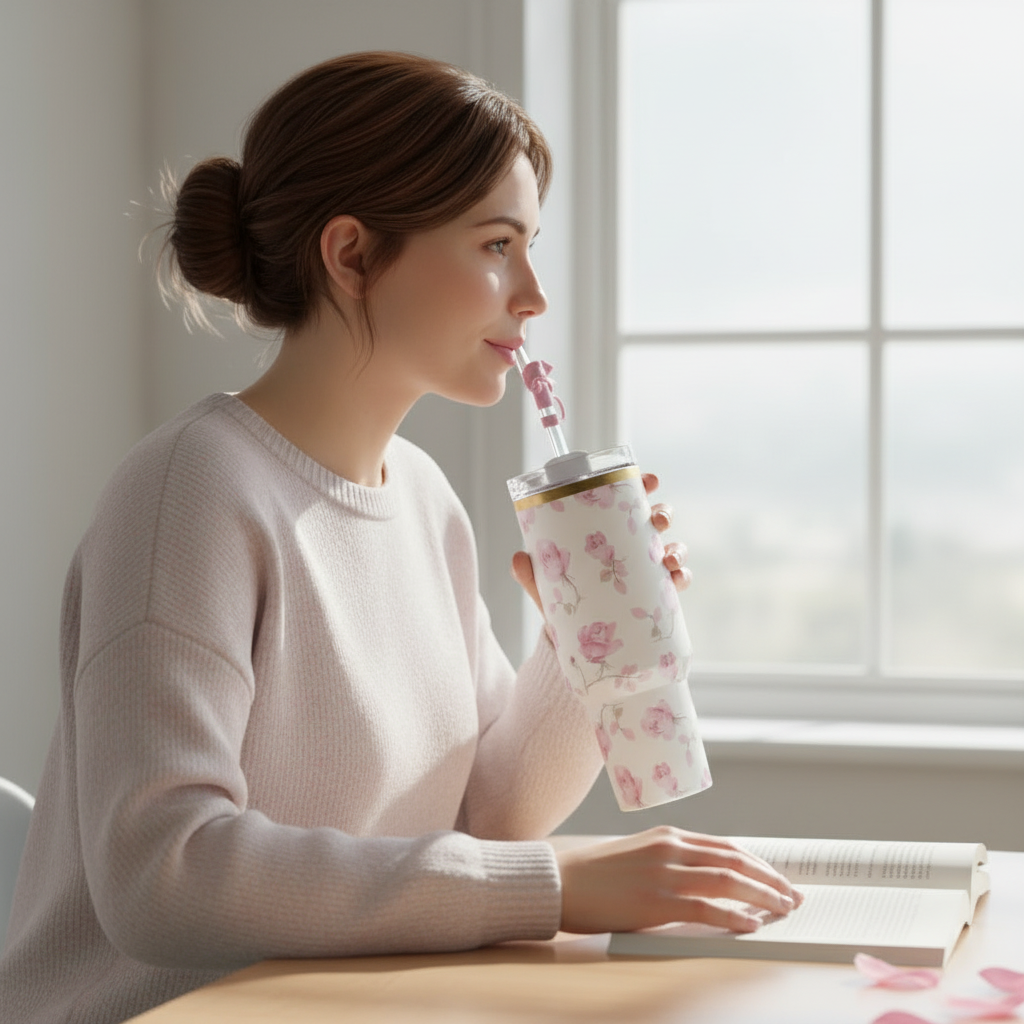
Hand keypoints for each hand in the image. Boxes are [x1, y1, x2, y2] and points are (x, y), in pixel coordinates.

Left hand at [510, 471, 689, 613]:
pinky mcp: (657, 593)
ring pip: (672, 546)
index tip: (650, 481)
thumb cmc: (562, 598)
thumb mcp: (545, 584)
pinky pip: (678, 579)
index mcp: (608, 531)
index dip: (643, 485)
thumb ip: (531, 573)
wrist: (574, 636)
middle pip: (657, 519)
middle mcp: (632, 545)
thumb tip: (517, 558)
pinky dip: (682, 575)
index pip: (629, 501)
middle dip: (663, 514)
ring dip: (676, 547)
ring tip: (667, 558)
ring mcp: (647, 568)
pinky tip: (677, 577)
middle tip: (657, 520)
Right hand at [554, 827, 802, 933]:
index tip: (780, 880)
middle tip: (794, 897)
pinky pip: (705, 909)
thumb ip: (673, 861)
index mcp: (670, 836)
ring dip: (762, 896)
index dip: (760, 864)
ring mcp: (665, 873)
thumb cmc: (597, 874)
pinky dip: (733, 917)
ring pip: (728, 881)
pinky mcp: (655, 901)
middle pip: (736, 861)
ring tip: (782, 910)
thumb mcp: (641, 855)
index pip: (728, 847)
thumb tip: (708, 881)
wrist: (561, 880)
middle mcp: (672, 848)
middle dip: (771, 879)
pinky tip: (750, 925)